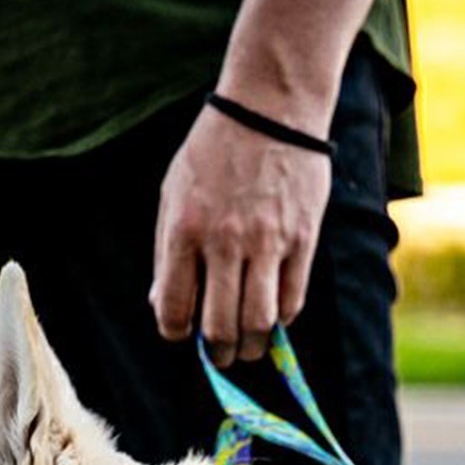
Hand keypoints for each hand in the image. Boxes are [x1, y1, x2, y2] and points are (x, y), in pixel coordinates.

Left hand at [151, 103, 330, 366]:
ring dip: (252, 346)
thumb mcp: (174, 194)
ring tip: (249, 347)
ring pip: (259, 323)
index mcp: (185, 230)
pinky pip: (292, 300)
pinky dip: (281, 319)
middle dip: (218, 353)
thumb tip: (163, 306)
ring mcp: (267, 243)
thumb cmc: (214, 152)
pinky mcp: (301, 240)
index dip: (175, 332)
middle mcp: (224, 242)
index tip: (182, 333)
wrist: (270, 108)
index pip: (174, 308)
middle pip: (220, 327)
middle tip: (220, 356)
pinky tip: (273, 315)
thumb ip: (166, 252)